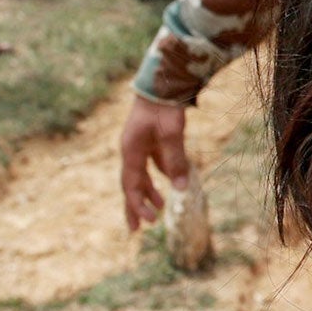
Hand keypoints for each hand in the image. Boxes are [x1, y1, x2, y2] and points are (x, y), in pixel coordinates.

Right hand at [120, 95, 191, 229]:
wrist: (163, 81)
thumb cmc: (164, 106)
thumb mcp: (172, 134)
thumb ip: (175, 160)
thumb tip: (180, 188)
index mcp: (131, 151)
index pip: (132, 185)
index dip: (138, 205)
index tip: (148, 222)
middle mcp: (132, 150)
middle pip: (131, 184)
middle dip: (135, 205)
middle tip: (137, 229)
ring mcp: (140, 144)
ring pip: (142, 174)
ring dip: (149, 191)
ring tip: (160, 208)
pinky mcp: (151, 138)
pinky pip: (153, 162)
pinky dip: (160, 174)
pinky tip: (170, 180)